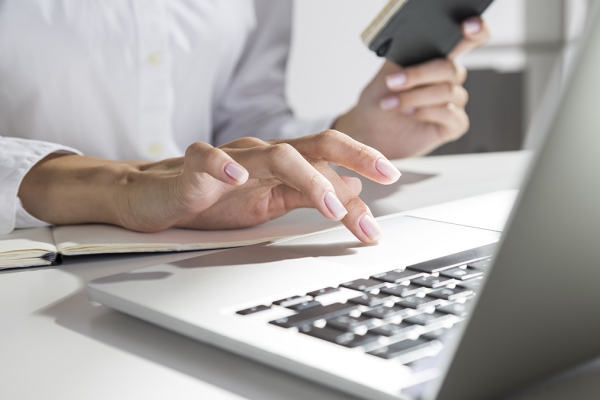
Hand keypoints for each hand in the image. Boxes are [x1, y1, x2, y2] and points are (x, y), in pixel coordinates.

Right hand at [19, 131, 400, 242]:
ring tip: (332, 206)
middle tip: (386, 176)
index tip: (388, 193)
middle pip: (317, 144)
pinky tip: (237, 176)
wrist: (156, 197)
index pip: (332, 161)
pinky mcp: (194, 168)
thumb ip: (308, 196)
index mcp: (283, 163)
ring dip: (309, 178)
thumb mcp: (270, 202)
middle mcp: (264, 155)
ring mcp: (231, 158)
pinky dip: (224, 165)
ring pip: (277, 155)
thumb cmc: (213, 199)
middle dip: (356, 156)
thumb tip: (353, 193)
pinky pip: (209, 159)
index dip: (363, 173)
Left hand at [334, 17, 490, 158]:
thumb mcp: (386, 71)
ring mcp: (453, 102)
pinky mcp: (453, 125)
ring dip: (415, 97)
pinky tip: (410, 114)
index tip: (466, 27)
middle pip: (450, 69)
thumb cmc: (379, 101)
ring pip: (447, 92)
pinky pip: (452, 115)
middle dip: (417, 76)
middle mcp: (448, 79)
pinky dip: (427, 113)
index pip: (469, 39)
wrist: (369, 129)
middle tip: (392, 83)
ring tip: (392, 104)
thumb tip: (417, 40)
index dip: (476, 31)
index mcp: (437, 59)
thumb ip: (405, 54)